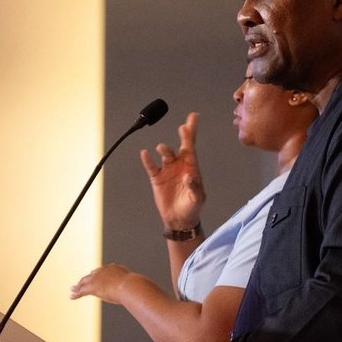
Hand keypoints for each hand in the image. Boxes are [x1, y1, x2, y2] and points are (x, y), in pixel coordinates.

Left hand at [69, 264, 134, 305]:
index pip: (103, 271)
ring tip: (72, 290)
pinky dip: (76, 294)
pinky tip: (71, 297)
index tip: (94, 275)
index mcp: (115, 269)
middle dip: (85, 279)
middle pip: (92, 275)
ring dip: (77, 287)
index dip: (97, 274)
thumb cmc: (137, 288)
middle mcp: (104, 271)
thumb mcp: (138, 287)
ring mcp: (98, 278)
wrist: (130, 286)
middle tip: (80, 283)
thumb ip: (139, 289)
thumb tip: (146, 294)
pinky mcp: (93, 287)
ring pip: (84, 282)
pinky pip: (82, 290)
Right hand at [139, 112, 204, 228]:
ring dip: (164, 149)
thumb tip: (189, 176)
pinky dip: (147, 160)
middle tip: (184, 125)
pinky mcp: (157, 178)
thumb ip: (194, 187)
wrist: (178, 219)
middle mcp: (180, 165)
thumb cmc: (192, 207)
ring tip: (161, 147)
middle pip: (182, 146)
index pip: (192, 148)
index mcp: (192, 168)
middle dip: (184, 135)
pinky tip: (144, 153)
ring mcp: (168, 170)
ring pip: (166, 154)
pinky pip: (151, 166)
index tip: (190, 123)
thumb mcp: (197, 199)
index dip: (191, 136)